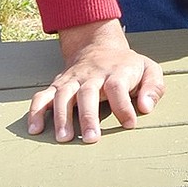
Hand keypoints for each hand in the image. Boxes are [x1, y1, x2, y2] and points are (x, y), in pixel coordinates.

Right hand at [27, 20, 165, 142]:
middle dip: (89, 116)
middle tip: (91, 139)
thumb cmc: (127, 67)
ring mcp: (72, 80)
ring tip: (64, 138)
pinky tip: (35, 129)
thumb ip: (153, 87)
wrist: (99, 47)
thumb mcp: (149, 69)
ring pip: (63, 95)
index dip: (123, 106)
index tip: (130, 124)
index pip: (118, 86)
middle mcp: (92, 75)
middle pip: (87, 93)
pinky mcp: (57, 85)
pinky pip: (42, 96)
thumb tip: (145, 107)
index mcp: (117, 71)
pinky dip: (36, 111)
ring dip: (61, 117)